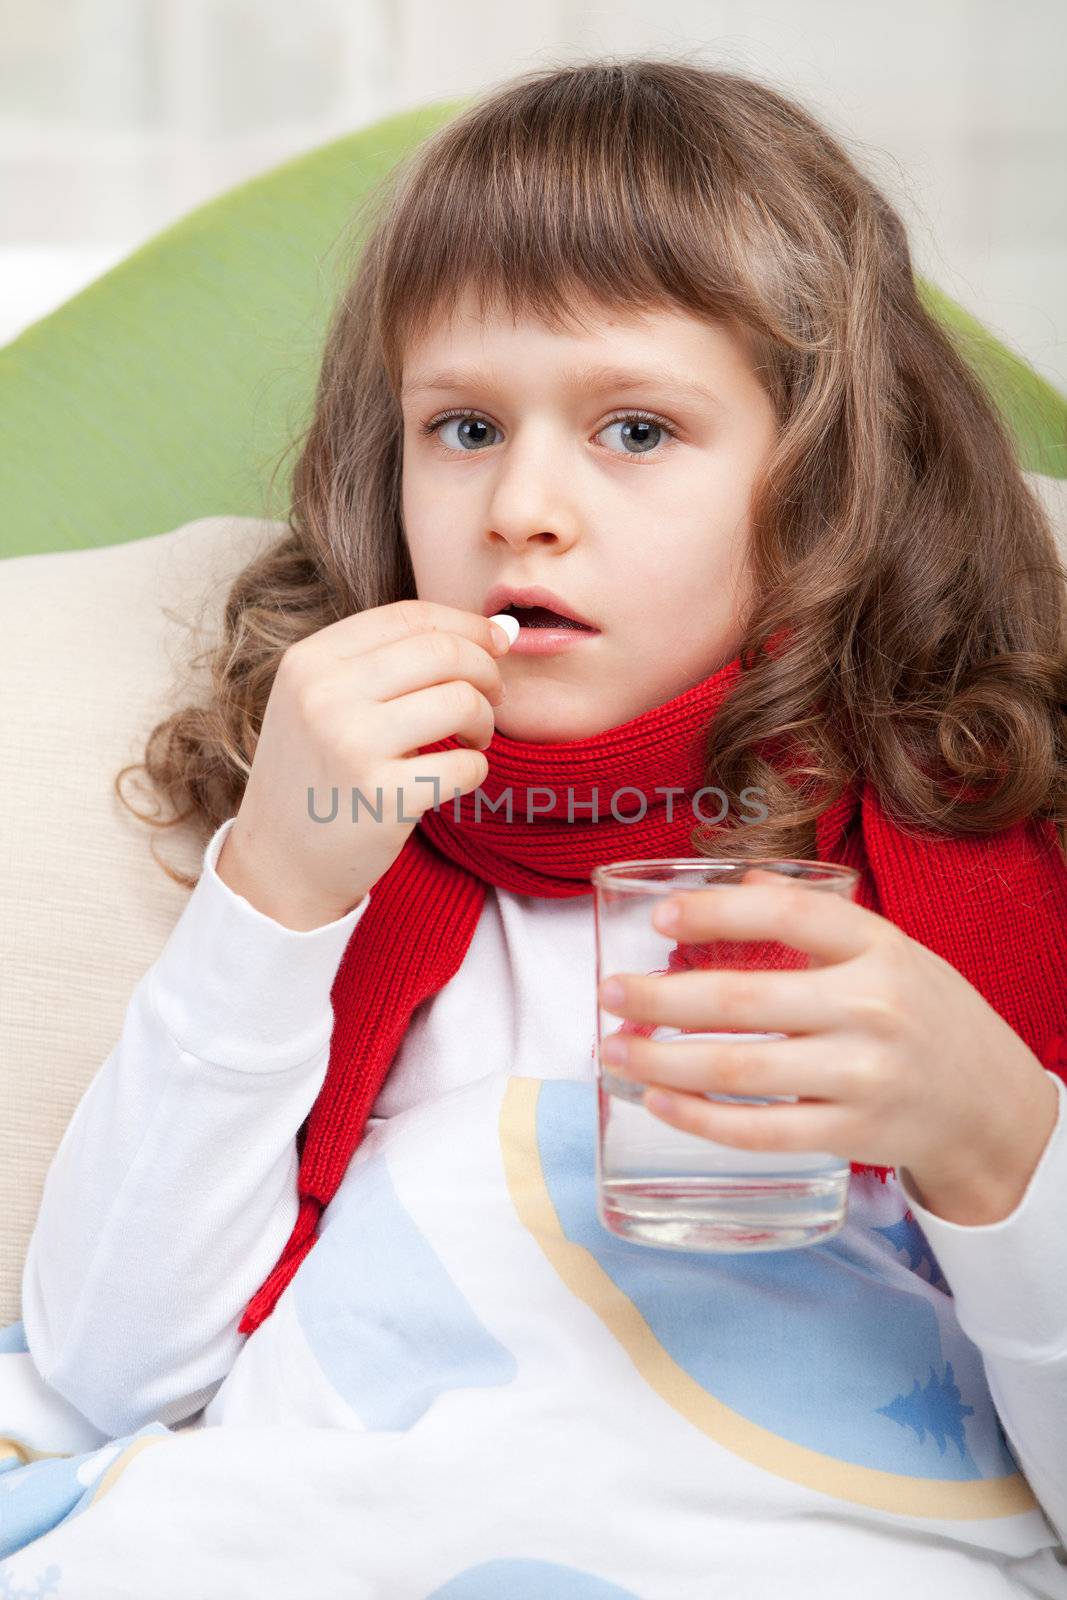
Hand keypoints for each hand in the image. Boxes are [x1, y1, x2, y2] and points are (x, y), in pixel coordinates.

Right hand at [216, 600, 510, 928]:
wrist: (278, 862)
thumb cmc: (317, 774)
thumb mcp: (320, 700)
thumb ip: (392, 660)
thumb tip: (501, 629)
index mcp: (310, 661)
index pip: (409, 616)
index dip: (466, 624)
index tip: (497, 642)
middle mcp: (325, 696)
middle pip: (443, 652)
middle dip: (486, 670)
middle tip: (493, 695)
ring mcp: (352, 746)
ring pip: (461, 701)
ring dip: (485, 719)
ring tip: (473, 738)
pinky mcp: (382, 797)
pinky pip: (465, 764)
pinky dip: (476, 768)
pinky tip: (458, 776)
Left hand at [597, 872, 1058, 1219]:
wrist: (990, 1104)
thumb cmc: (922, 1013)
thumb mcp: (887, 949)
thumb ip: (815, 917)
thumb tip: (742, 879)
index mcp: (877, 947)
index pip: (786, 915)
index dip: (716, 912)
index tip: (660, 919)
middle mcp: (871, 1008)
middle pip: (744, 1000)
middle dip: (660, 999)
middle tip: (608, 994)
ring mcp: (862, 1076)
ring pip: (742, 1071)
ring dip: (663, 1062)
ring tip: (614, 1049)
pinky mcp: (851, 1135)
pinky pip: (760, 1131)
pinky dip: (699, 1118)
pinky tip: (658, 1100)